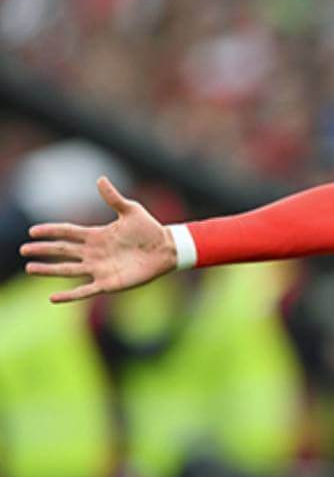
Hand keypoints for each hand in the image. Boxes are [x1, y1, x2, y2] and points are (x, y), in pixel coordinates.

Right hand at [20, 177, 176, 302]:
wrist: (166, 249)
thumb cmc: (149, 229)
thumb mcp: (131, 210)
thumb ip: (113, 198)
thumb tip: (100, 179)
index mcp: (96, 235)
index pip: (68, 232)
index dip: (51, 231)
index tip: (33, 230)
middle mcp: (93, 253)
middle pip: (62, 251)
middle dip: (43, 250)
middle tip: (24, 250)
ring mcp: (99, 268)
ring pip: (67, 270)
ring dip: (49, 270)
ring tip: (30, 268)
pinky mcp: (108, 283)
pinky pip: (84, 291)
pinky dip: (69, 295)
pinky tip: (53, 297)